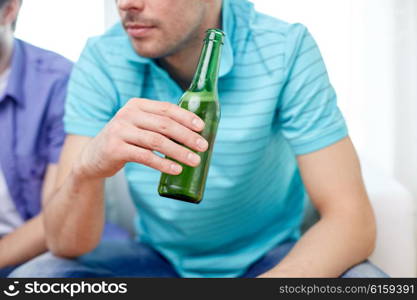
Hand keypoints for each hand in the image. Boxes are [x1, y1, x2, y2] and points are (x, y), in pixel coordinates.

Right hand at [75, 98, 207, 178]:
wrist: (93, 157)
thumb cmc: (124, 141)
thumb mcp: (138, 126)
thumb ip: (158, 124)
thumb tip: (194, 134)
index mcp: (137, 105)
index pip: (167, 108)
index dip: (186, 117)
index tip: (202, 127)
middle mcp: (127, 115)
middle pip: (165, 124)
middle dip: (187, 136)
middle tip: (203, 147)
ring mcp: (120, 131)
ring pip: (157, 141)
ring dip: (179, 151)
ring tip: (194, 161)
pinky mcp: (115, 149)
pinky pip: (145, 156)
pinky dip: (163, 163)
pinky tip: (176, 169)